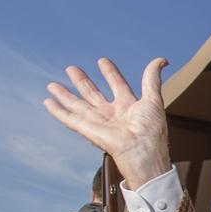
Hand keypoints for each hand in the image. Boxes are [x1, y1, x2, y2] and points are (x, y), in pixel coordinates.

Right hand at [43, 58, 171, 188]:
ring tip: (52, 84)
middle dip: (82, 81)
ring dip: (65, 95)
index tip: (102, 61)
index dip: (110, 73)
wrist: (142, 151)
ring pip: (77, 104)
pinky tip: (48, 102)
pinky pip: (69, 119)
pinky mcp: (87, 130)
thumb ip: (152, 79)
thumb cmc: (151, 130)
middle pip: (93, 93)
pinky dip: (58, 111)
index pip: (117, 84)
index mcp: (128, 106)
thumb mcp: (153, 99)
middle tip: (71, 68)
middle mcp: (112, 113)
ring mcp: (99, 122)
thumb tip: (162, 60)